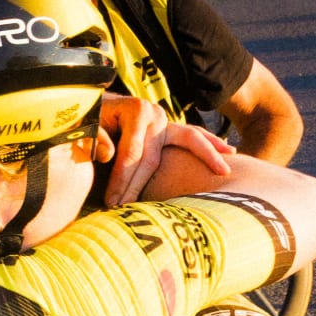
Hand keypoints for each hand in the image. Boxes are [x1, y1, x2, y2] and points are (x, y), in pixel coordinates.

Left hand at [99, 94, 232, 205]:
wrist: (93, 104)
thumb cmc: (88, 118)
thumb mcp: (87, 124)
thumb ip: (95, 138)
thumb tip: (109, 155)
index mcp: (136, 111)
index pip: (131, 154)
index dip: (120, 180)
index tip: (111, 203)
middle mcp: (155, 114)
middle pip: (153, 157)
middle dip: (139, 186)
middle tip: (126, 211)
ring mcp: (165, 120)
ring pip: (188, 141)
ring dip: (206, 156)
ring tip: (223, 173)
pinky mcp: (170, 127)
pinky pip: (192, 137)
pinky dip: (209, 144)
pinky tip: (229, 152)